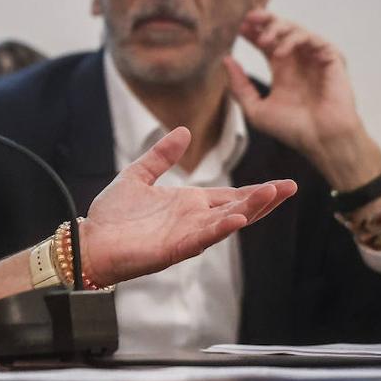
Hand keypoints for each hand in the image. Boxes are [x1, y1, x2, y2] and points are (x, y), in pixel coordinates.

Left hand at [81, 127, 295, 285]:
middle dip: (264, 199)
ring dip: (249, 210)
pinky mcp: (174, 249)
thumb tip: (185, 131)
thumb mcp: (138, 175)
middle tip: (290, 187)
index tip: (283, 183)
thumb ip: (161, 156)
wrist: (90, 241)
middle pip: (237, 209)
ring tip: (272, 195)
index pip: (230, 196)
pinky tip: (236, 219)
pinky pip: (202, 239)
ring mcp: (186, 235)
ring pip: (226, 223)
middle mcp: (193, 220)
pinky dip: (219, 230)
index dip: (256, 191)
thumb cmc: (113, 214)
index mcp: (188, 203)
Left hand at [224, 10, 380, 189]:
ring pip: (297, 29)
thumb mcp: (255, 109)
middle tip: (248, 18)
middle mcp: (299, 61)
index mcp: (282, 69)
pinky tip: (279, 52)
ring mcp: (315, 58)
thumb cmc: (292, 129)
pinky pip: (314, 39)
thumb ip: (239, 86)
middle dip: (264, 19)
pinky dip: (295, 40)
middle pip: (281, 29)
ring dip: (277, 29)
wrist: (320, 140)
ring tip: (262, 40)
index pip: (265, 42)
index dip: (252, 31)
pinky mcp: (332, 59)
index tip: (237, 26)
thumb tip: (226, 60)